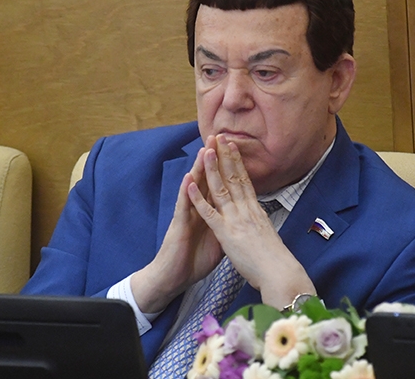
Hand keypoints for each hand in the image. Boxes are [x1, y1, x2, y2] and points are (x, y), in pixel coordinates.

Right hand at [131, 137, 223, 312]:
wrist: (173, 277)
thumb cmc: (193, 260)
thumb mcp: (218, 241)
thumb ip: (227, 225)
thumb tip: (241, 219)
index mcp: (210, 212)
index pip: (220, 185)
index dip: (228, 168)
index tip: (236, 150)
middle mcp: (197, 209)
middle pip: (208, 179)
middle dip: (214, 159)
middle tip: (220, 137)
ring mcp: (186, 215)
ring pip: (194, 188)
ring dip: (199, 169)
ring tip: (205, 150)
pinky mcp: (178, 225)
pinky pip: (183, 207)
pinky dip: (186, 193)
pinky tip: (188, 179)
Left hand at [187, 135, 316, 308]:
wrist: (279, 272)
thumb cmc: (276, 261)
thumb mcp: (269, 235)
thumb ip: (261, 224)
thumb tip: (260, 218)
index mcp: (256, 211)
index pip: (245, 181)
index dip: (238, 162)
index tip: (232, 146)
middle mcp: (247, 210)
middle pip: (234, 178)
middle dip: (225, 156)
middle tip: (219, 136)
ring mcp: (236, 220)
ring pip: (222, 189)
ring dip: (212, 169)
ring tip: (205, 150)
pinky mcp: (225, 234)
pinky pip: (209, 213)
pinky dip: (198, 198)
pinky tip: (190, 185)